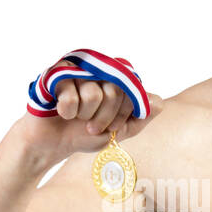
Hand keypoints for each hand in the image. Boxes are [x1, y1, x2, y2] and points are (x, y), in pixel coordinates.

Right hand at [22, 78, 164, 161]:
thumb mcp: (119, 131)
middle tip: (90, 124)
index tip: (113, 127)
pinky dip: (67, 111)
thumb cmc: (84, 133)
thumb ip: (140, 118)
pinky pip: (71, 95)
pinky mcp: (57, 72)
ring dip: (83, 115)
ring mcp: (79, 68)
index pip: (134, 92)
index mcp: (116, 79)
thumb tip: (159, 102)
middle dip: (104, 117)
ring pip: (93, 94)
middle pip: (115, 92)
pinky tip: (60, 111)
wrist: (53, 143)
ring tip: (75, 116)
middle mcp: (100, 69)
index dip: (123, 116)